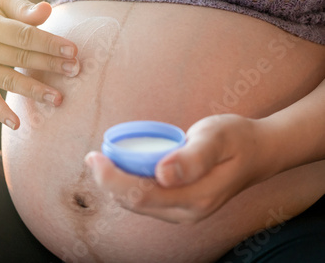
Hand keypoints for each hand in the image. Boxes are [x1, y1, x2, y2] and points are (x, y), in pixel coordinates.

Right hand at [0, 0, 79, 128]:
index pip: (23, 35)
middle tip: (74, 71)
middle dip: (49, 65)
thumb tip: (47, 10)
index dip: (48, 44)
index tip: (72, 51)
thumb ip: (23, 8)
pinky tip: (17, 124)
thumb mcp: (1, 0)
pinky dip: (0, 113)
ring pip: (8, 80)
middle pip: (19, 58)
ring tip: (58, 98)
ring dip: (34, 90)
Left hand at [85, 114, 273, 222]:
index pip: (141, 195)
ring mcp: (184, 212)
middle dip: (107, 182)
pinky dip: (128, 186)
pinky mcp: (180, 207)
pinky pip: (146, 201)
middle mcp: (187, 212)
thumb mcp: (217, 138)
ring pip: (137, 205)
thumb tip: (163, 173)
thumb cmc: (236, 139)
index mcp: (196, 197)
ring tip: (101, 162)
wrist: (258, 153)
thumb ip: (193, 157)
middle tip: (92, 157)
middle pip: (134, 203)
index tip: (95, 157)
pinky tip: (121, 169)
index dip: (111, 179)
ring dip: (115, 186)